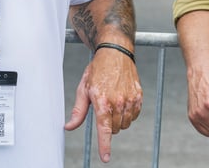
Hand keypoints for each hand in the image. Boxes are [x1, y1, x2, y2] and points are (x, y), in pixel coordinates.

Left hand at [64, 48, 143, 163]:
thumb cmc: (98, 69)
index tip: (105, 157)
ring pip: (125, 124)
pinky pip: (134, 115)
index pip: (104, 129)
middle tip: (104, 109)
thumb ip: (78, 111)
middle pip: (115, 129)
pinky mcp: (139, 96)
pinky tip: (122, 103)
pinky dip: (129, 114)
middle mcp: (118, 101)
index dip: (104, 146)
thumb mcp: (83, 88)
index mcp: (102, 101)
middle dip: (108, 125)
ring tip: (113, 104)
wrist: (116, 52)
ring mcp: (130, 99)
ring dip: (119, 120)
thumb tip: (69, 126)